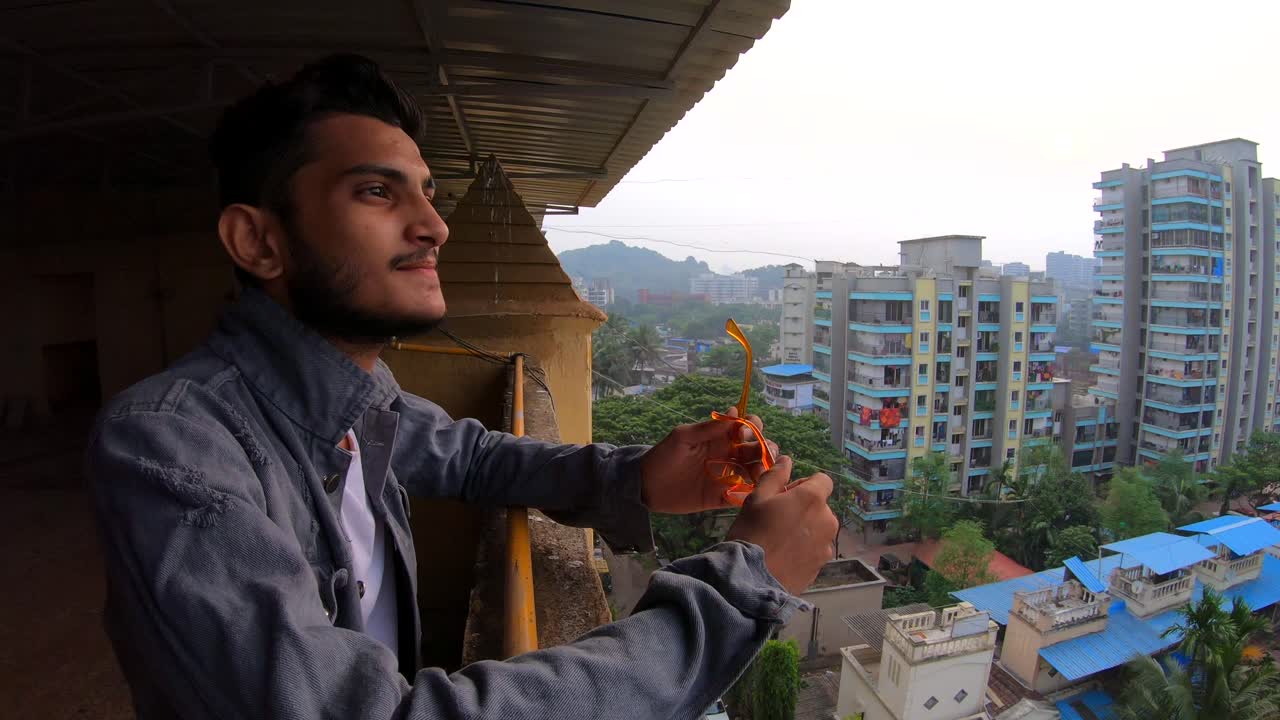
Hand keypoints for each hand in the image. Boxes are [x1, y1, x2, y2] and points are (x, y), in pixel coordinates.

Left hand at [640, 408, 776, 513]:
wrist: (647, 485)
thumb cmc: (663, 455)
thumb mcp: (682, 437)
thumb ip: (707, 428)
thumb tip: (734, 411)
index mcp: (720, 438)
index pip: (747, 428)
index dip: (753, 428)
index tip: (745, 434)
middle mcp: (728, 456)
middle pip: (757, 450)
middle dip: (765, 450)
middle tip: (761, 456)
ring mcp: (727, 477)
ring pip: (755, 472)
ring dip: (763, 471)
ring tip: (759, 474)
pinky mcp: (721, 497)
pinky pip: (742, 496)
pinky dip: (751, 494)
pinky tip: (752, 492)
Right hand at [725, 456, 837, 594]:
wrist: (752, 579)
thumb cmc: (753, 532)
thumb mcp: (757, 498)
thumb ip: (775, 476)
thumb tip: (786, 460)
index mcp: (813, 499)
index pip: (823, 480)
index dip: (804, 484)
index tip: (785, 495)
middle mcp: (827, 520)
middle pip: (820, 506)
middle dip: (803, 508)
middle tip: (777, 519)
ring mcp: (827, 545)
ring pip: (819, 528)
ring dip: (805, 529)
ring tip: (780, 541)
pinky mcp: (822, 565)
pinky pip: (815, 549)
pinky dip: (804, 549)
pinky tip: (784, 556)